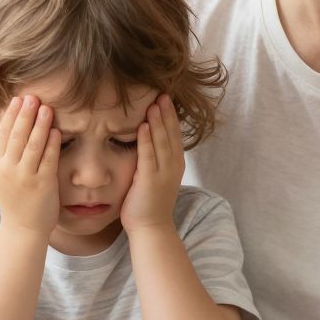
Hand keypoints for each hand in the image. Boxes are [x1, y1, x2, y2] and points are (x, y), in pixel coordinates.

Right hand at [0, 95, 60, 234]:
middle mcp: (9, 169)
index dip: (10, 116)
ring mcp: (26, 177)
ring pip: (32, 145)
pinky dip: (52, 144)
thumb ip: (6, 153)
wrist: (22, 229)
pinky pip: (48, 160)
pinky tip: (56, 131)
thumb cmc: (16, 199)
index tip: (17, 99)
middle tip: (31, 97)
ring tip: (46, 108)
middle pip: (17, 136)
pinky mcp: (43, 184)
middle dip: (24, 114)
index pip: (3, 134)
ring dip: (39, 125)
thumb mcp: (4, 174)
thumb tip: (7, 128)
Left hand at [119, 93, 182, 233]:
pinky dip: (147, 139)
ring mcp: (164, 173)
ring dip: (159, 120)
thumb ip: (154, 158)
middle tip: (162, 92)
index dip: (171, 115)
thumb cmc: (148, 202)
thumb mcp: (155, 175)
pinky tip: (144, 125)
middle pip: (171, 133)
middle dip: (167, 112)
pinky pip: (149, 155)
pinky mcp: (151, 180)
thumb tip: (146, 140)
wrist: (151, 227)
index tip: (165, 98)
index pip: (175, 134)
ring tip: (154, 102)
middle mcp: (173, 165)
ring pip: (163, 141)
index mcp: (175, 163)